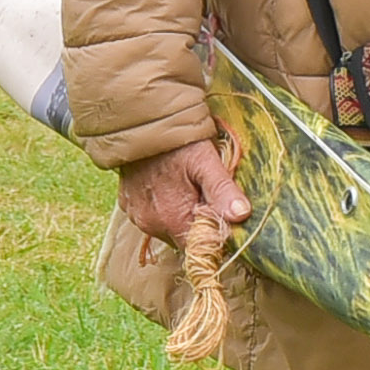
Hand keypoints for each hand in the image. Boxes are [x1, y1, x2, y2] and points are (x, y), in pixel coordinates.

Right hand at [118, 137, 250, 247]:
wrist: (137, 122)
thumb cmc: (175, 141)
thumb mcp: (205, 161)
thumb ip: (222, 190)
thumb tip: (241, 215)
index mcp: (173, 220)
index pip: (202, 248)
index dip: (216, 233)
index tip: (223, 213)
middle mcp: (151, 225)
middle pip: (185, 238)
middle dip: (199, 221)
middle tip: (204, 191)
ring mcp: (137, 215)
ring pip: (169, 226)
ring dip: (181, 213)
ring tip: (185, 184)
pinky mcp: (127, 205)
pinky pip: (152, 214)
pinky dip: (163, 205)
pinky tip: (168, 183)